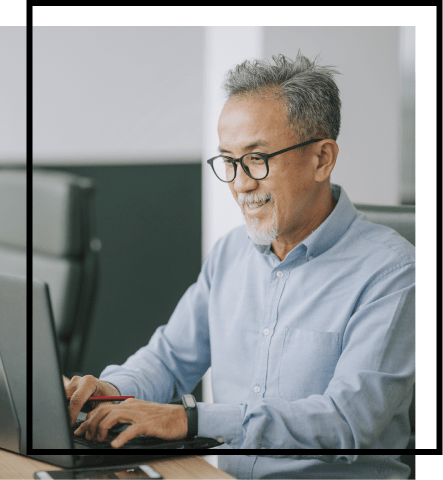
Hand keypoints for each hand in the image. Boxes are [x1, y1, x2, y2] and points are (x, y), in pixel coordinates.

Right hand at [64, 374, 121, 426]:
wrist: (105, 389)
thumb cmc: (107, 396)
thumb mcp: (106, 405)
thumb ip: (97, 412)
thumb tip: (87, 420)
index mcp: (89, 382)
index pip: (77, 399)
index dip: (72, 413)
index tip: (70, 424)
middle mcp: (79, 380)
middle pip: (66, 398)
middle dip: (67, 411)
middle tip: (69, 423)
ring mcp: (72, 382)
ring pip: (62, 398)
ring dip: (65, 408)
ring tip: (72, 417)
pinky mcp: (68, 386)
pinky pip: (62, 397)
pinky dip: (65, 406)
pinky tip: (70, 412)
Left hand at [73, 398, 187, 447]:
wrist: (182, 417)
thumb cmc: (162, 419)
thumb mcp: (140, 415)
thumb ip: (126, 418)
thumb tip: (108, 426)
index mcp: (130, 404)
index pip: (104, 407)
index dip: (89, 419)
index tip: (81, 429)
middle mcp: (132, 406)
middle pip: (104, 410)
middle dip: (91, 424)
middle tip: (86, 437)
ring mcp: (140, 414)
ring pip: (113, 417)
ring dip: (102, 429)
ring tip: (98, 440)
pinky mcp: (148, 424)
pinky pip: (131, 430)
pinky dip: (121, 437)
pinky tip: (115, 444)